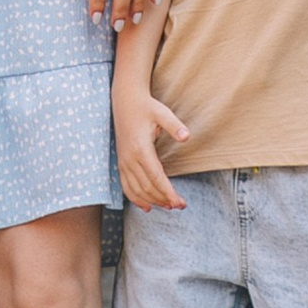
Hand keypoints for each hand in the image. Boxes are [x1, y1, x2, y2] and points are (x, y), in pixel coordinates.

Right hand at [114, 87, 188, 212]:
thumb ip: (174, 125)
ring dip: (152, 201)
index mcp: (141, 148)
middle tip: (180, 205)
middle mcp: (130, 158)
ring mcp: (123, 162)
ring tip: (168, 206)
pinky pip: (126, 187)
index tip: (179, 202)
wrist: (125, 100)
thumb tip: (187, 137)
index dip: (167, 192)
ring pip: (137, 190)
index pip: (156, 177)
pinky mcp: (121, 163)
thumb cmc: (146, 106)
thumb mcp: (162, 112)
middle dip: (164, 199)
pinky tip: (147, 207)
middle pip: (147, 187)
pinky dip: (136, 199)